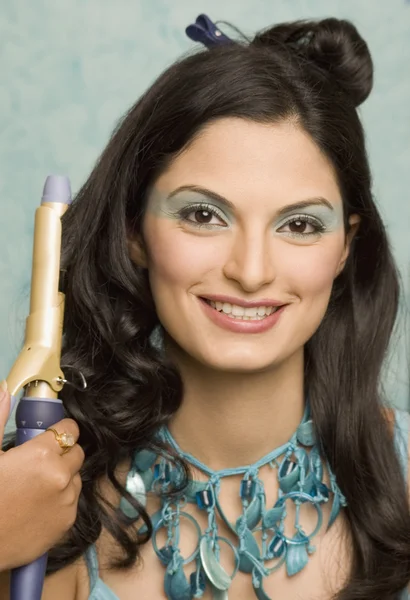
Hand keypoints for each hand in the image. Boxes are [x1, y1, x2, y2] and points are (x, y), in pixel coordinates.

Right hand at [0, 381, 84, 569]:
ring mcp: (67, 501)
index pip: (69, 429)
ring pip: (76, 478)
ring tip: (36, 487)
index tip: (51, 435)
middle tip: (40, 463)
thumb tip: (3, 389)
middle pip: (76, 453)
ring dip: (63, 478)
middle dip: (63, 454)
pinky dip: (61, 501)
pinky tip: (38, 506)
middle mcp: (61, 476)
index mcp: (41, 454)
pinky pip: (72, 502)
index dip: (60, 430)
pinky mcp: (67, 523)